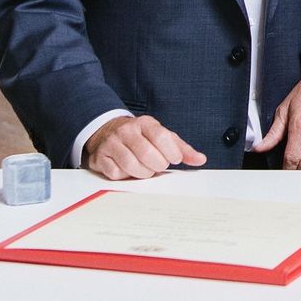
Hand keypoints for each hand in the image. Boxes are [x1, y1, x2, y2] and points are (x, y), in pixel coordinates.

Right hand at [83, 114, 206, 180]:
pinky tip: (128, 170)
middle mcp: (126, 130)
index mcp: (145, 123)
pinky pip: (115, 173)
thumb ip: (181, 148)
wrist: (107, 132)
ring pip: (130, 165)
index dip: (171, 152)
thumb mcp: (162, 137)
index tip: (175, 159)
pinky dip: (125, 176)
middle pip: (146, 153)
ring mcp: (111, 143)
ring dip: (142, 173)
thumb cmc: (140, 138)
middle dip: (157, 165)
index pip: (161, 136)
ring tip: (145, 169)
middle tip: (158, 166)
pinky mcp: (100, 157)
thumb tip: (200, 159)